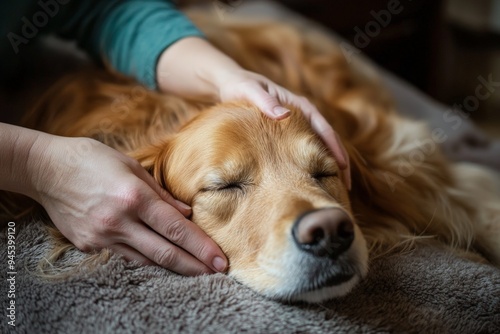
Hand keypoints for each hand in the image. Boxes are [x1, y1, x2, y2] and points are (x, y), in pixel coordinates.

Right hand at [28, 135, 227, 275]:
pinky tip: (158, 260)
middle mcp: (119, 221)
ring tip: (194, 270)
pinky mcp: (88, 245)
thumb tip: (186, 214)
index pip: (176, 228)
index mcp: (134, 197)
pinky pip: (124, 256)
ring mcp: (101, 236)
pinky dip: (144, 258)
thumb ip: (161, 195)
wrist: (45, 169)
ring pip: (145, 260)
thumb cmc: (93, 159)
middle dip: (194, 266)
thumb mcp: (132, 167)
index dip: (201, 247)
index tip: (220, 259)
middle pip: (165, 253)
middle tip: (216, 273)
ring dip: (171, 267)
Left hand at [218, 70, 350, 187]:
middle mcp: (302, 115)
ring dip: (330, 165)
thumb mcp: (249, 91)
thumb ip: (265, 101)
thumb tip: (283, 115)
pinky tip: (313, 179)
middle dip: (339, 162)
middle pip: (328, 140)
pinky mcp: (288, 133)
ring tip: (335, 188)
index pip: (323, 128)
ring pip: (320, 146)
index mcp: (298, 105)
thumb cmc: (240, 86)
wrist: (231, 84)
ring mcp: (297, 125)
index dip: (335, 148)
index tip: (342, 166)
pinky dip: (314, 163)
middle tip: (346, 187)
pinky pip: (306, 149)